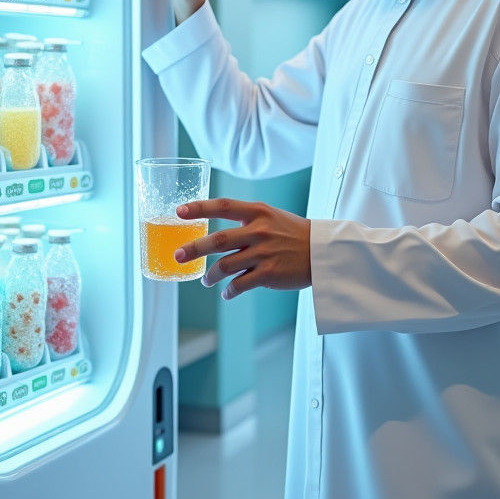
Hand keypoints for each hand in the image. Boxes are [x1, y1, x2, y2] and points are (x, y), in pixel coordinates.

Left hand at [173, 198, 311, 300]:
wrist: (322, 251)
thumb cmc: (291, 232)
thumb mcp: (270, 216)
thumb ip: (244, 220)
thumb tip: (214, 233)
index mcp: (258, 212)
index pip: (223, 205)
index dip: (199, 208)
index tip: (179, 211)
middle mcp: (259, 231)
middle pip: (218, 240)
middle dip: (194, 249)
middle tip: (178, 256)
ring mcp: (264, 253)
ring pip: (225, 266)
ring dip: (210, 276)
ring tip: (206, 280)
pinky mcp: (269, 274)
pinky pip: (240, 285)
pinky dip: (228, 291)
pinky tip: (226, 292)